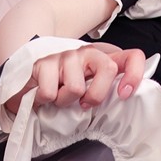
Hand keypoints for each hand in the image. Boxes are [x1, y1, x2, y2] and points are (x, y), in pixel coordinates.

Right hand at [5, 44, 146, 116]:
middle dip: (96, 95)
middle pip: (108, 68)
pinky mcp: (45, 62)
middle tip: (83, 104)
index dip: (133, 75)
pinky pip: (50, 93)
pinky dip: (45, 101)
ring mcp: (66, 56)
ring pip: (76, 87)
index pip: (132, 57)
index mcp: (104, 61)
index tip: (123, 95)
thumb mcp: (89, 96)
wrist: (27, 88)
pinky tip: (43, 95)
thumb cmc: (63, 94)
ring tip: (58, 98)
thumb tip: (122, 106)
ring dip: (64, 102)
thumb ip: (107, 96)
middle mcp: (88, 54)